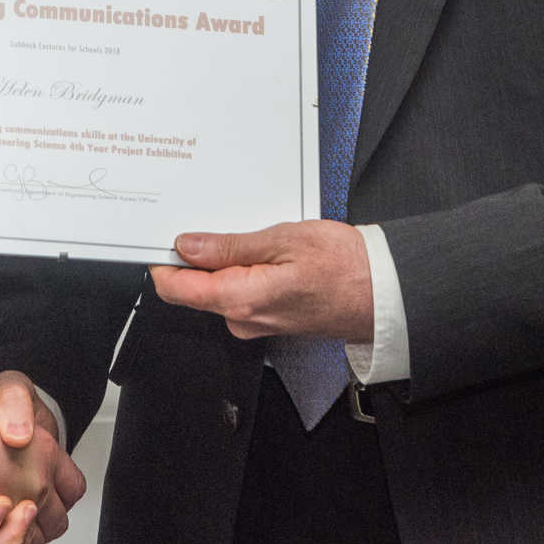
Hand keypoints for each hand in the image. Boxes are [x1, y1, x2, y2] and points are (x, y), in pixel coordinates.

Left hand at [150, 221, 373, 339]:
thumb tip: (188, 245)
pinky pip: (241, 293)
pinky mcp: (268, 320)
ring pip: (219, 288)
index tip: (159, 238)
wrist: (384, 295)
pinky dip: (243, 270)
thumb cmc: (345, 268)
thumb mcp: (284, 239)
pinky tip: (266, 252)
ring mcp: (256, 323)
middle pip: (196, 288)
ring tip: (256, 234)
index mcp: (241, 299)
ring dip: (226, 261)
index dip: (162, 262)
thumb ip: (230, 245)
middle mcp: (243, 319)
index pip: (177, 289)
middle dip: (198, 255)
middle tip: (216, 221)